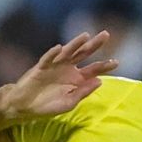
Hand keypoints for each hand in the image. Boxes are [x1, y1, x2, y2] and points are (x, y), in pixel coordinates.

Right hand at [0, 31, 118, 122]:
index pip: (93, 70)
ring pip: (67, 52)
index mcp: (76, 79)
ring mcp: (54, 66)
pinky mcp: (40, 68)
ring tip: (85, 36)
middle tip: (106, 34)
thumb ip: (84, 92)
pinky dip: (53, 53)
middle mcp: (67, 69)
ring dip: (75, 43)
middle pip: (83, 54)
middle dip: (94, 45)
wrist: (25, 107)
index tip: (116, 61)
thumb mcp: (69, 103)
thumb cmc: (47, 106)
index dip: (104, 66)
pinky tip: (59, 48)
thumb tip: (100, 81)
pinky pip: (47, 59)